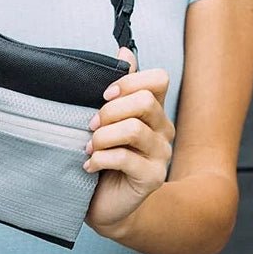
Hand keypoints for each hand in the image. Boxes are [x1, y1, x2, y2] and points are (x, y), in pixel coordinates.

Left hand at [83, 46, 174, 233]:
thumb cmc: (103, 154)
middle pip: (145, 101)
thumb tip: (123, 49)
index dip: (130, 81)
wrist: (105, 203)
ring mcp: (161, 154)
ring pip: (134, 129)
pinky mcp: (152, 178)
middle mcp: (163, 129)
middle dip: (111, 110)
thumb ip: (117, 86)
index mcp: (153, 109)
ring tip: (89, 145)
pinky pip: (125, 158)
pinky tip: (89, 164)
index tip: (105, 93)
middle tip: (91, 123)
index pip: (158, 79)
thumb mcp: (106, 117)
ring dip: (103, 135)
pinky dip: (101, 158)